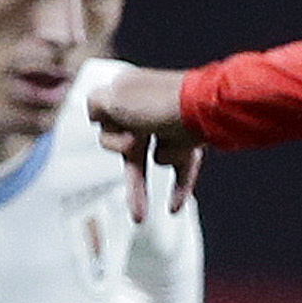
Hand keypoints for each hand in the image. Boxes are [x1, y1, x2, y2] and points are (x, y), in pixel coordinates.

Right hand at [91, 67, 206, 220]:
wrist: (205, 107)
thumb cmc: (158, 103)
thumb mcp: (110, 99)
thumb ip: (96, 105)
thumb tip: (97, 116)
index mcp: (129, 93)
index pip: (106, 122)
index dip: (113, 136)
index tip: (125, 139)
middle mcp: (149, 109)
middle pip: (132, 149)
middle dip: (134, 178)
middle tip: (137, 209)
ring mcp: (171, 125)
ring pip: (157, 158)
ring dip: (162, 157)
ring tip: (169, 146)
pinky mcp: (191, 139)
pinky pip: (183, 169)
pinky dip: (178, 187)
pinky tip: (172, 207)